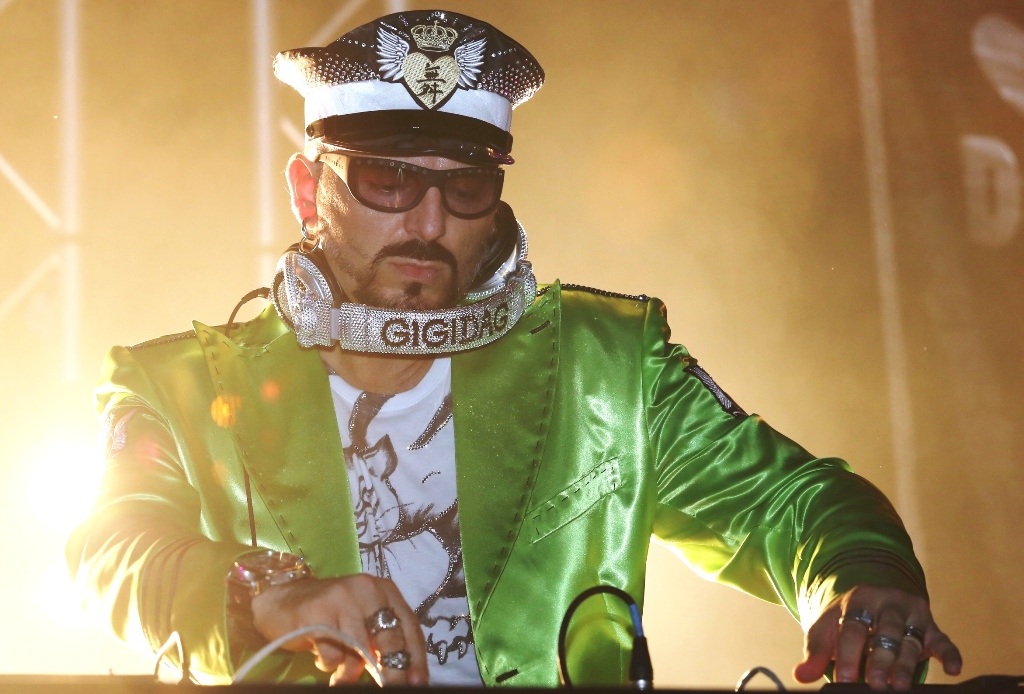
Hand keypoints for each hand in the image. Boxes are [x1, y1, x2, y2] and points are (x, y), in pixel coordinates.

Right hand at [251, 574, 428, 685]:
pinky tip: (321, 653)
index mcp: (383, 589)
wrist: (283, 601)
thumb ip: (383, 637)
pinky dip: (328, 663)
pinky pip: (333, 654)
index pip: (408, 625)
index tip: (418, 682)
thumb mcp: (362, 619)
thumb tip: (406, 673)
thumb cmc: (330, 614)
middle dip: (393, 670)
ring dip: (351, 671)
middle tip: (391, 687)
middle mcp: (366, 589)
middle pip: (389, 638)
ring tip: (341, 673)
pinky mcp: (317, 613)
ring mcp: (341, 599)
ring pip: (359, 650)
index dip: (416, 656)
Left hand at [793, 585, 961, 690]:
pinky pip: (943, 640)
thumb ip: (816, 652)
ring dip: (907, 663)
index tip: (844, 679)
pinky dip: (950, 654)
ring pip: (911, 639)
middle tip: (875, 685)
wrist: (873, 594)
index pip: (852, 629)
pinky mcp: (932, 627)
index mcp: (858, 600)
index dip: (848, 655)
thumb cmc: (846, 618)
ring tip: (899, 686)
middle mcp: (888, 603)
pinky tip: (953, 669)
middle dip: (880, 660)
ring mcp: (912, 614)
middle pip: (885, 633)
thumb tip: (800, 675)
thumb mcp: (828, 627)